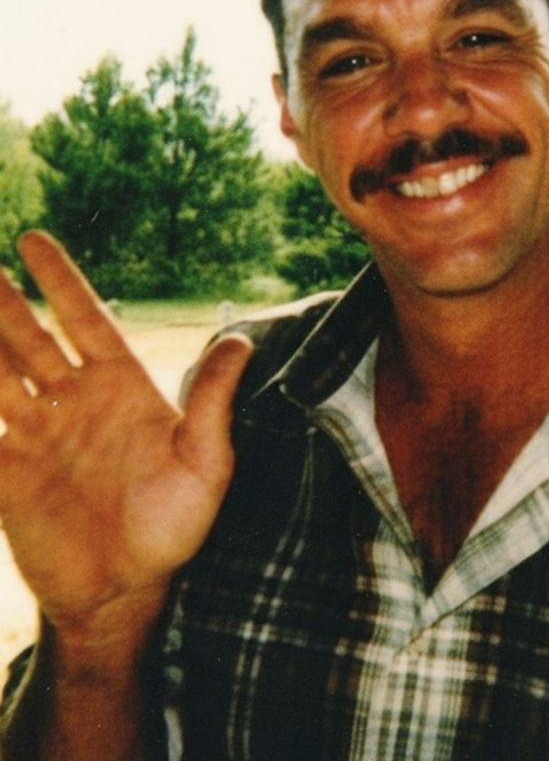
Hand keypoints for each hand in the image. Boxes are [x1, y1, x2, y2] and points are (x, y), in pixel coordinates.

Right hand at [0, 232, 252, 637]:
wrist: (124, 592)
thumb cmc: (173, 528)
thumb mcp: (205, 464)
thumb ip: (215, 403)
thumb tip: (242, 341)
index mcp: (119, 388)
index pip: (85, 320)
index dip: (60, 281)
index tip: (32, 240)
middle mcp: (73, 402)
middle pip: (29, 339)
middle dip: (3, 302)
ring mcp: (35, 436)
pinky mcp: (5, 474)